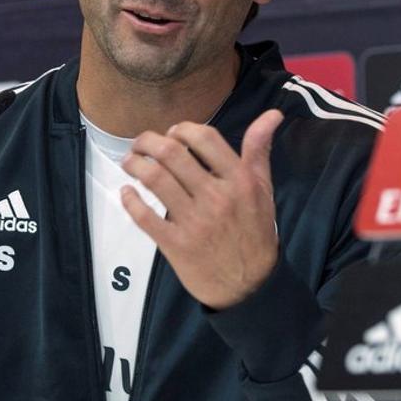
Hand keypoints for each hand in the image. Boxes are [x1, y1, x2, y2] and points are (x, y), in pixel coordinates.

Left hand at [120, 110, 281, 309]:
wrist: (250, 286)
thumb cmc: (255, 232)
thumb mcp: (263, 190)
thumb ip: (259, 150)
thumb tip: (273, 113)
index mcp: (238, 180)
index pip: (205, 138)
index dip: (183, 129)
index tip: (172, 133)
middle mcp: (216, 197)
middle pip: (173, 154)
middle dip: (148, 141)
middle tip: (140, 144)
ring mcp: (194, 221)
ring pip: (155, 180)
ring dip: (134, 164)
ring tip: (129, 162)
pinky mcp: (176, 244)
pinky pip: (144, 216)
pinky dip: (130, 200)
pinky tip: (127, 191)